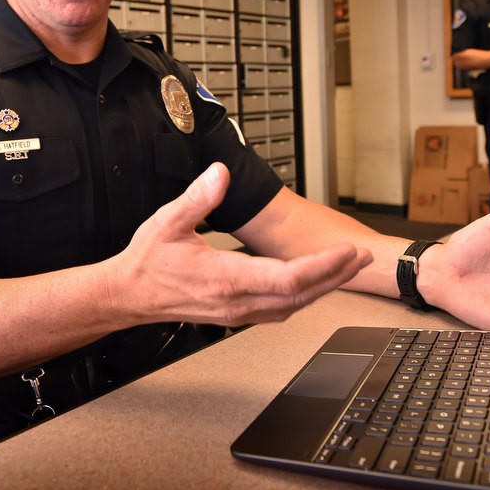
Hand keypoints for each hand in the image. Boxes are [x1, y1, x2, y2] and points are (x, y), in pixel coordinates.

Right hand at [114, 163, 371, 326]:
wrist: (128, 295)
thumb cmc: (148, 261)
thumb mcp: (168, 221)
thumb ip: (198, 197)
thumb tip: (221, 174)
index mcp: (224, 278)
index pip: (287, 278)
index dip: (323, 266)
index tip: (346, 251)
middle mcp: (235, 302)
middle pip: (300, 295)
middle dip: (336, 276)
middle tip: (361, 256)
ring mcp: (237, 313)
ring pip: (293, 306)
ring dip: (323, 288)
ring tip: (345, 267)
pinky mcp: (236, 316)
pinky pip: (279, 309)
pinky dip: (303, 295)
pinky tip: (313, 282)